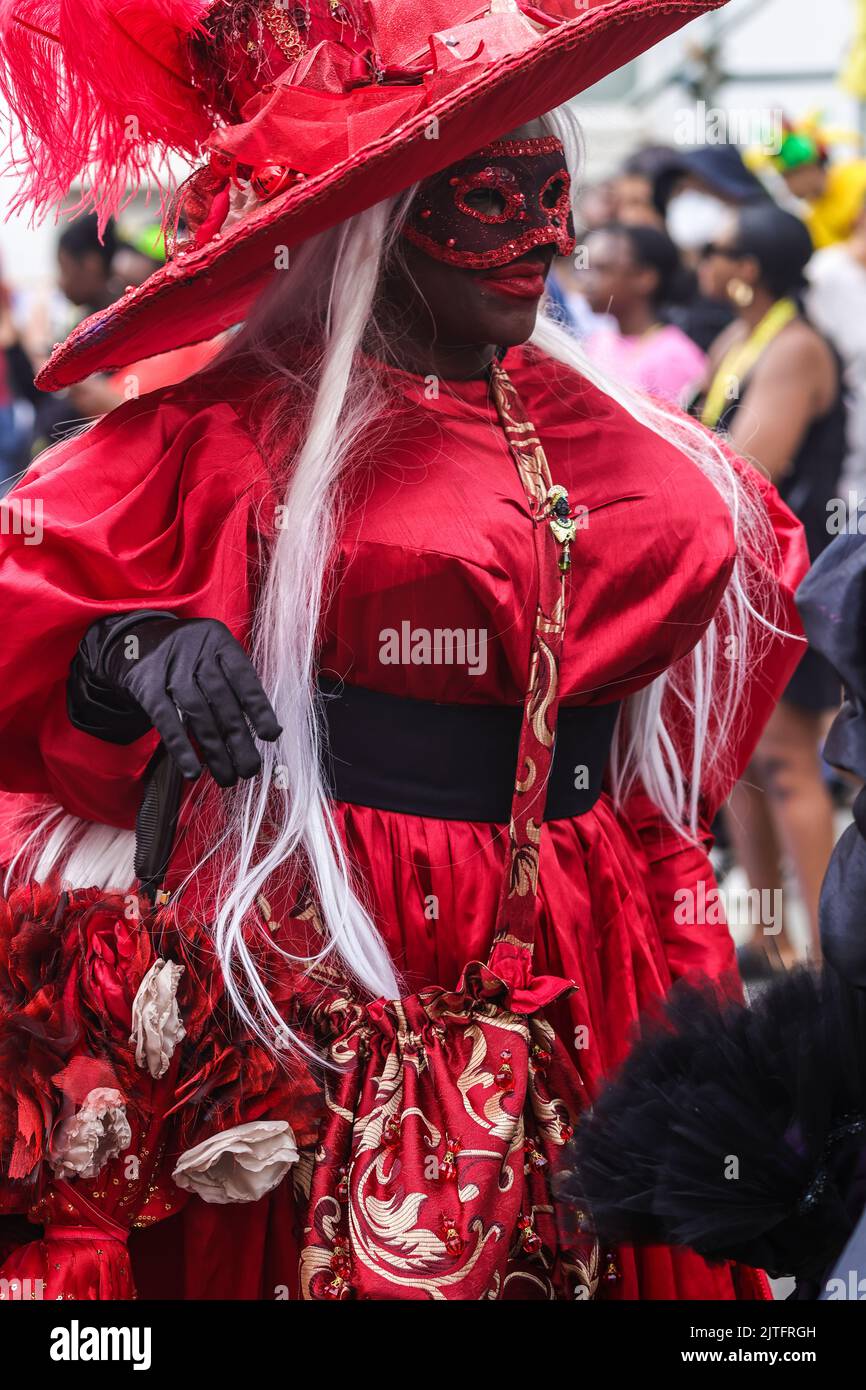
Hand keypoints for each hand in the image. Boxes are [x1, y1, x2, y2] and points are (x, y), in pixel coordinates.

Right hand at [102, 616, 280, 785]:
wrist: (131, 639)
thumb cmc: (185, 655)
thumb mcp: (211, 653)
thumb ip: (235, 683)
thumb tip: (266, 729)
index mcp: (219, 642)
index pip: (244, 678)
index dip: (259, 709)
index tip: (271, 736)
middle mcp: (196, 651)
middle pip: (223, 700)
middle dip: (239, 740)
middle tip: (250, 769)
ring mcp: (169, 667)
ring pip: (198, 713)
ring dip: (215, 750)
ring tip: (228, 777)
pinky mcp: (145, 685)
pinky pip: (166, 720)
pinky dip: (181, 747)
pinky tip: (193, 770)